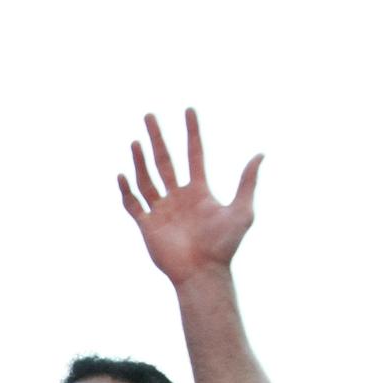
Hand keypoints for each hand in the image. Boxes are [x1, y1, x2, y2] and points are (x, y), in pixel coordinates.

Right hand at [119, 108, 263, 285]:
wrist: (203, 273)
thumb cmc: (225, 246)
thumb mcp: (242, 211)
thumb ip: (247, 183)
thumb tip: (260, 154)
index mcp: (199, 191)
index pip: (194, 154)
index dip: (192, 132)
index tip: (189, 110)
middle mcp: (178, 196)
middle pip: (165, 161)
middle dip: (158, 138)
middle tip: (150, 115)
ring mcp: (161, 210)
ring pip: (147, 178)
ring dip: (141, 160)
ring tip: (137, 141)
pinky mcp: (147, 225)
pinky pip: (133, 204)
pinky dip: (126, 190)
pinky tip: (123, 175)